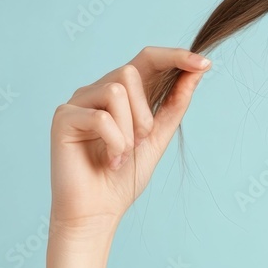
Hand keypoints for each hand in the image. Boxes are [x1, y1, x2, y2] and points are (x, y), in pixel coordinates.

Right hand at [48, 46, 210, 235]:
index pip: (147, 58)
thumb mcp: (158, 135)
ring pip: (116, 92)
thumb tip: (198, 70)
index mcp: (121, 93)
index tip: (204, 64)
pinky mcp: (63, 118)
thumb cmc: (124, 176)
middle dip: (144, 112)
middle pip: (131, 72)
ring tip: (122, 154)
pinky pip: (101, 118)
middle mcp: (97, 90)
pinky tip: (109, 161)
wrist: (99, 211)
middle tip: (138, 142)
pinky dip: (115, 144)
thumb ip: (176, 102)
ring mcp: (78, 102)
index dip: (175, 56)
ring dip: (129, 130)